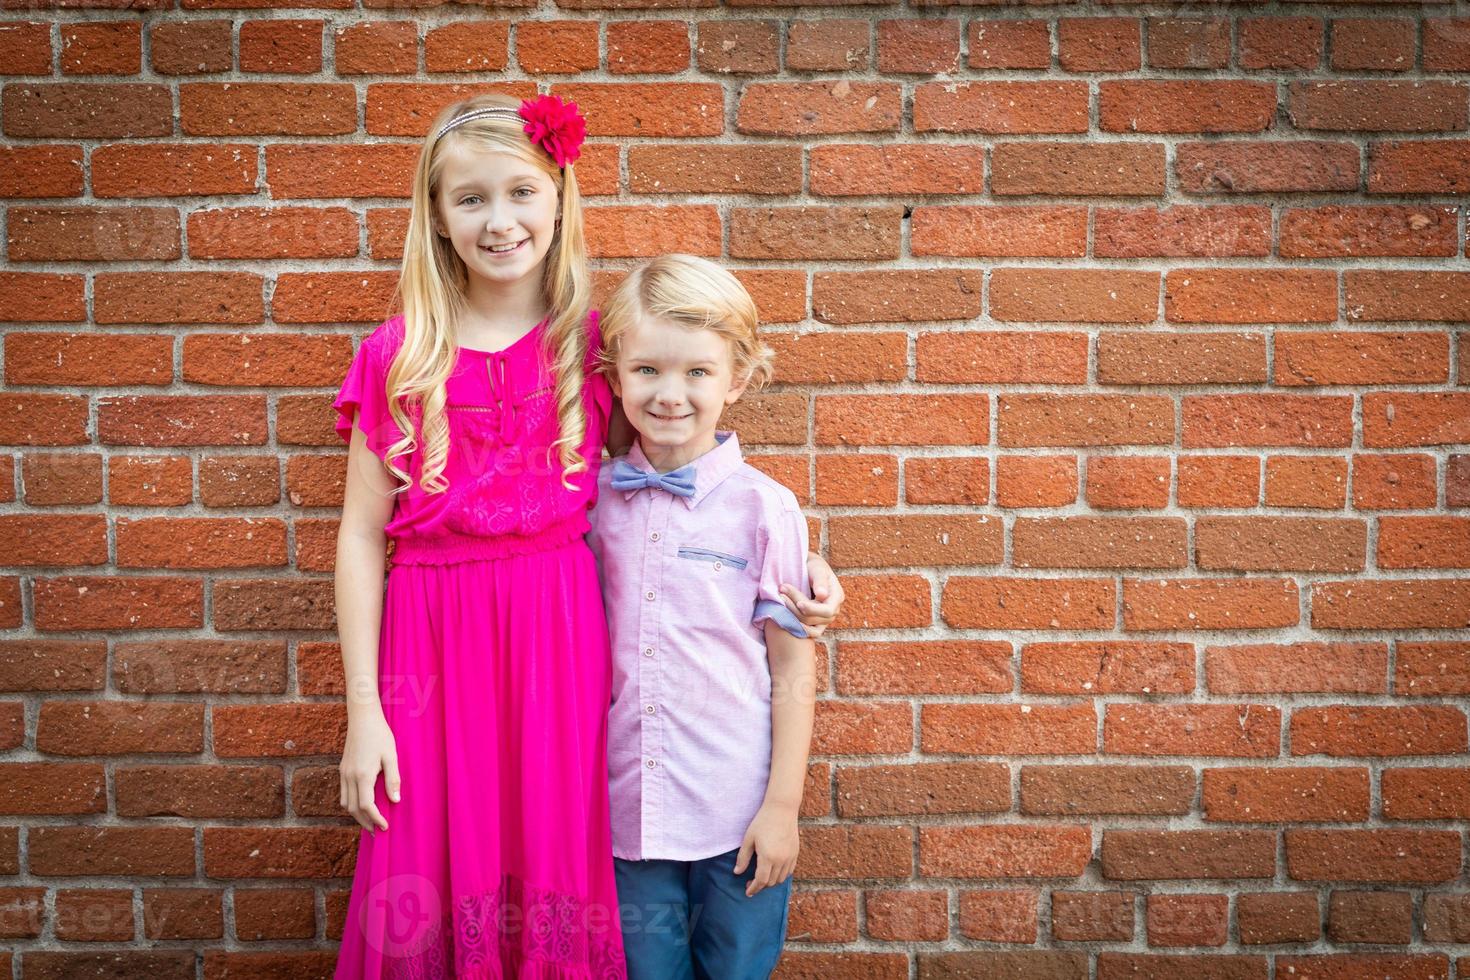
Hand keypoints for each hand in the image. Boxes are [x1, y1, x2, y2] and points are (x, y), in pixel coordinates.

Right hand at [339, 708, 399, 832]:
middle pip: (353, 809)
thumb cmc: (380, 735)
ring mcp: (343, 773)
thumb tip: (395, 800)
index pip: (366, 805)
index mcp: (362, 775)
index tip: (385, 827)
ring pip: (345, 803)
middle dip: (365, 822)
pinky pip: (343, 793)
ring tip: (370, 821)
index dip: (375, 819)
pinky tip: (361, 805)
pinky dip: (351, 804)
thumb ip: (392, 779)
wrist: (362, 718)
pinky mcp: (342, 769)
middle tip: (377, 831)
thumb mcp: (391, 756)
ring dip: (356, 815)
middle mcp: (349, 776)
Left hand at [732, 803, 798, 897]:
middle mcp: (781, 860)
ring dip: (770, 881)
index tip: (747, 892)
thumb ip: (743, 857)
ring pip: (781, 878)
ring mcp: (790, 857)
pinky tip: (773, 870)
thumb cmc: (762, 821)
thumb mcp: (748, 838)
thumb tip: (737, 872)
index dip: (753, 889)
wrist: (782, 808)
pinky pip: (789, 871)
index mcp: (768, 857)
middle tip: (750, 883)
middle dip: (760, 886)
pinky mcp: (795, 853)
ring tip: (761, 877)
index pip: (761, 881)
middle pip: (771, 882)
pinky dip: (781, 875)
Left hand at [781, 551, 844, 637]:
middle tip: (781, 592)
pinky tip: (785, 618)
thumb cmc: (813, 566)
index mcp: (837, 596)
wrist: (807, 568)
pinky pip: (809, 633)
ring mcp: (824, 619)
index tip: (798, 603)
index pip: (828, 610)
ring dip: (792, 615)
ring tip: (780, 599)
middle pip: (814, 618)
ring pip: (809, 626)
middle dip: (796, 607)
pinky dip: (797, 628)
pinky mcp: (815, 623)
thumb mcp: (817, 568)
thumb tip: (822, 595)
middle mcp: (833, 610)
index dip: (812, 609)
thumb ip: (820, 581)